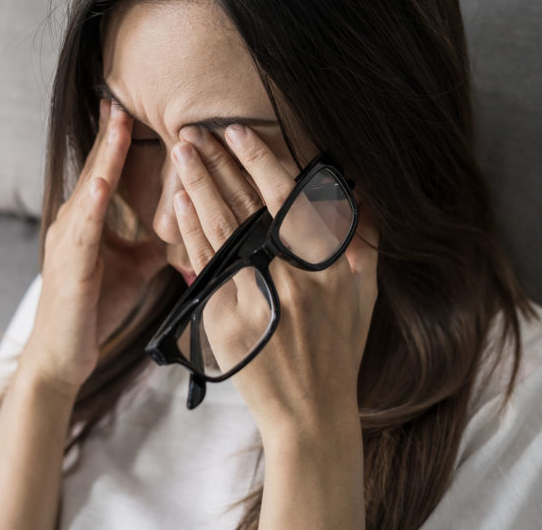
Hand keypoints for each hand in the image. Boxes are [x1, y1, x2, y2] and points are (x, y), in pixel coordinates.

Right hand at [20, 99, 165, 396]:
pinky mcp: (70, 266)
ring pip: (89, 190)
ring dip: (104, 157)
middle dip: (109, 135)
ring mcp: (68, 243)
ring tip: (117, 123)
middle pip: (95, 171)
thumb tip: (177, 227)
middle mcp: (72, 226)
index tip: (126, 109)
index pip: (104, 174)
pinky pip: (83, 230)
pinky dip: (93, 204)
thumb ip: (149, 245)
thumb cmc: (92, 311)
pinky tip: (103, 182)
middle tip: (120, 97)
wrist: (61, 357)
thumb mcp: (131, 270)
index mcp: (86, 225)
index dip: (115, 143)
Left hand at [171, 124, 378, 437]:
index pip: (288, 198)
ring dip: (198, 185)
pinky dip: (190, 229)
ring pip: (219, 227)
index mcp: (326, 266)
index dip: (260, 160)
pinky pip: (202, 263)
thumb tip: (359, 196)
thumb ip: (361, 244)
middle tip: (194, 130)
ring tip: (181, 151)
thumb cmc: (338, 350)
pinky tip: (178, 201)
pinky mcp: (225, 318)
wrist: (309, 411)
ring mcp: (255, 297)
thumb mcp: (362, 295)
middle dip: (218, 163)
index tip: (238, 131)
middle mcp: (291, 277)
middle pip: (246, 204)